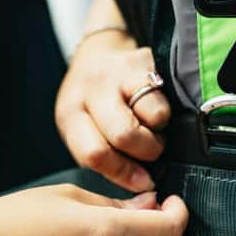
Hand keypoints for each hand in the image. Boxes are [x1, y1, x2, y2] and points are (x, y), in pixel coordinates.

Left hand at [56, 30, 170, 191]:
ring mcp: (118, 73)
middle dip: (144, 153)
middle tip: (148, 153)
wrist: (99, 52)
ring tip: (151, 130)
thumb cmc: (94, 102)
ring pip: (151, 119)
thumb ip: (104, 156)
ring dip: (157, 134)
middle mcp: (91, 90)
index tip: (141, 182)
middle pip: (123, 136)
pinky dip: (165, 115)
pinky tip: (155, 111)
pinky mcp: (144, 63)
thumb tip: (142, 184)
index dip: (122, 173)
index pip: (94, 153)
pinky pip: (164, 102)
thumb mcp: (84, 128)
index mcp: (70, 113)